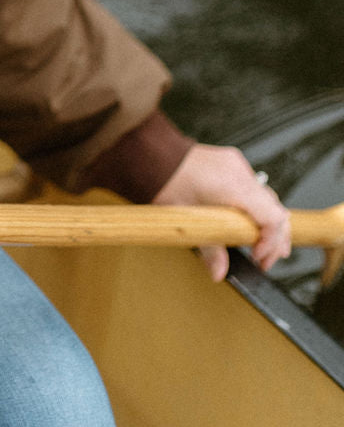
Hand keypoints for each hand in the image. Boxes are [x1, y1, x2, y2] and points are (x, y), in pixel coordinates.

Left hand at [152, 143, 290, 280]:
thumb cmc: (163, 181)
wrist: (150, 154)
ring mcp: (236, 165)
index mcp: (233, 186)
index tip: (259, 258)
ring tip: (260, 245)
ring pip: (267, 197)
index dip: (272, 242)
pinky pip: (253, 188)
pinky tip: (246, 222)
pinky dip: (255, 207)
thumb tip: (219, 272)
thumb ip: (208, 248)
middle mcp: (240, 172)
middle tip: (266, 258)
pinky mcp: (230, 163)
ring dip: (267, 222)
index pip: (273, 217)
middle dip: (275, 237)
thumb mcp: (186, 220)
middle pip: (275, 208)